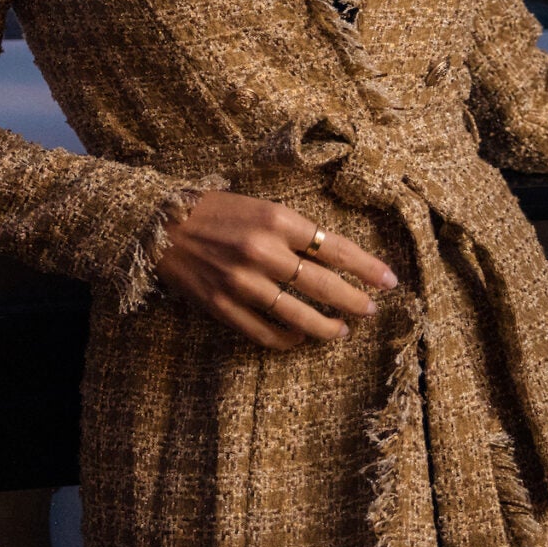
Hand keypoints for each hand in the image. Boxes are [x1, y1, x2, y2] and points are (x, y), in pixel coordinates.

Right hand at [155, 190, 399, 349]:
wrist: (158, 224)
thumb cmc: (214, 211)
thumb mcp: (259, 207)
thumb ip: (294, 230)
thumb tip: (334, 257)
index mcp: (274, 219)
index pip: (334, 247)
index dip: (366, 267)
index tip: (389, 280)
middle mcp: (261, 251)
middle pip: (323, 285)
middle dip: (355, 300)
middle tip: (372, 309)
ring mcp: (241, 283)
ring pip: (298, 316)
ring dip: (327, 327)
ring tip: (343, 330)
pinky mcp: (222, 307)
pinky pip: (265, 333)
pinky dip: (288, 339)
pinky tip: (300, 337)